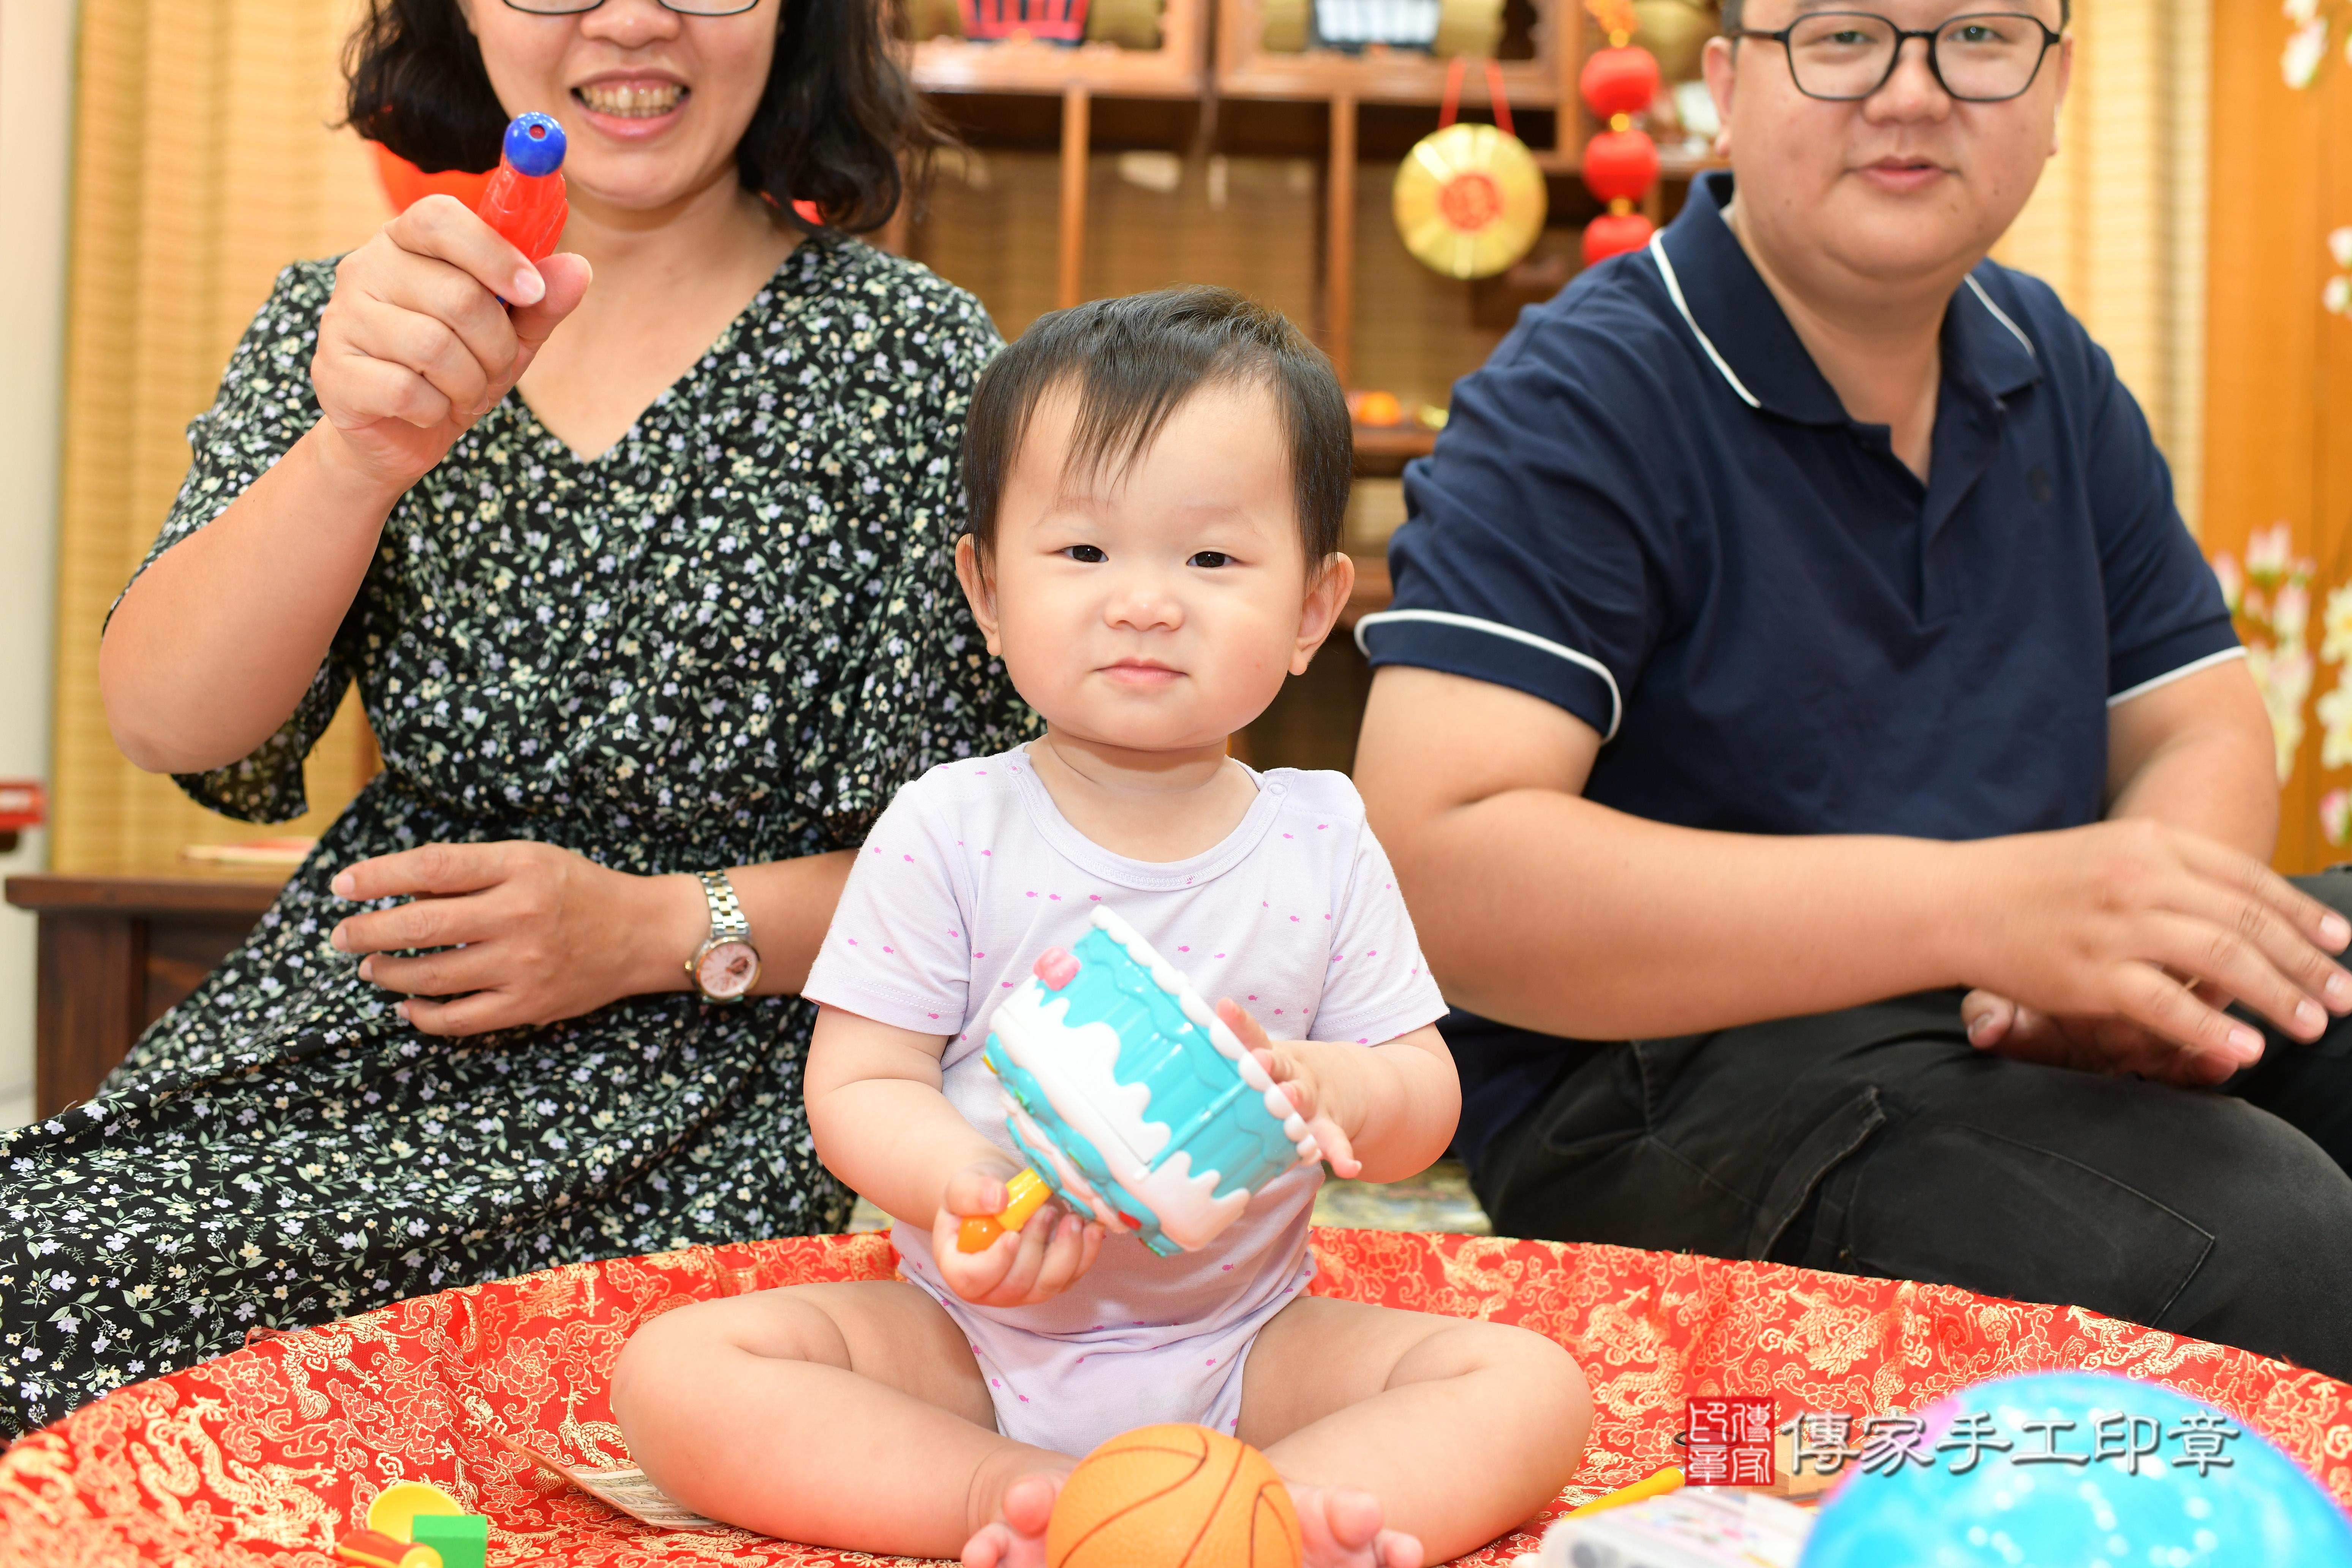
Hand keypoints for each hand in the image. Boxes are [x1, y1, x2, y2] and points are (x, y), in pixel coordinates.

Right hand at [311, 195, 590, 492]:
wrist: (398, 433)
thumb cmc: (456, 369)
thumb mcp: (510, 334)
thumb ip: (542, 301)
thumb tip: (578, 268)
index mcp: (405, 242)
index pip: (441, 218)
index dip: (494, 253)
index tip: (531, 291)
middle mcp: (364, 268)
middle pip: (457, 295)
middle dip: (497, 346)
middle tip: (495, 368)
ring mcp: (342, 317)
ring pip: (433, 346)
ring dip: (469, 383)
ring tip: (463, 392)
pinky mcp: (333, 371)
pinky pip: (405, 390)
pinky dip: (434, 409)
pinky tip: (428, 409)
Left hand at [329, 841, 694, 1034]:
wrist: (641, 933)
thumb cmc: (577, 889)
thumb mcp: (529, 859)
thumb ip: (471, 870)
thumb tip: (398, 890)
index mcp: (519, 868)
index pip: (432, 868)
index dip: (378, 876)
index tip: (341, 885)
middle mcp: (520, 915)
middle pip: (422, 926)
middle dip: (367, 932)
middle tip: (341, 936)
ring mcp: (524, 965)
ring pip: (433, 976)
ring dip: (388, 974)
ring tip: (370, 969)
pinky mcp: (529, 1005)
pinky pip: (460, 1019)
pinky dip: (423, 1016)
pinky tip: (406, 1007)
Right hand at [931, 1162, 1103, 1306]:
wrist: (1000, 1195)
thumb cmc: (976, 1194)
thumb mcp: (963, 1186)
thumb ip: (971, 1193)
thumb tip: (998, 1200)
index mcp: (960, 1269)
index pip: (973, 1280)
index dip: (995, 1263)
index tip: (1012, 1235)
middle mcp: (992, 1289)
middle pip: (1018, 1285)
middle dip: (1036, 1247)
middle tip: (1045, 1210)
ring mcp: (1024, 1290)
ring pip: (1050, 1284)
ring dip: (1066, 1251)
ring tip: (1072, 1217)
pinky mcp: (1051, 1281)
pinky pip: (1072, 1276)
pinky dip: (1086, 1252)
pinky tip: (1091, 1226)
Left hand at [1215, 999, 1361, 1178]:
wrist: (1345, 1080)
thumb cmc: (1282, 1075)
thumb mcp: (1262, 1056)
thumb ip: (1228, 1051)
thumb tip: (1173, 1030)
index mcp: (1271, 1056)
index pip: (1252, 1034)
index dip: (1238, 1022)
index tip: (1224, 1007)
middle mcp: (1292, 1075)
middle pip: (1281, 1067)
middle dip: (1268, 1064)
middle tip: (1257, 1060)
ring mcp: (1313, 1101)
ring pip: (1305, 1100)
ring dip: (1298, 1100)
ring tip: (1292, 1100)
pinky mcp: (1328, 1127)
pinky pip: (1334, 1140)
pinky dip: (1341, 1153)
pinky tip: (1348, 1166)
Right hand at [1955, 820, 2351, 1079]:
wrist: (1952, 897)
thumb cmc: (2027, 879)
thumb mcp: (2106, 851)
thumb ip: (2166, 871)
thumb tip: (2231, 905)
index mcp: (2151, 842)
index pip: (2249, 879)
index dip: (2303, 915)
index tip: (2342, 944)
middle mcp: (2142, 876)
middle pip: (2247, 922)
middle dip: (2307, 963)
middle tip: (2348, 996)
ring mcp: (2118, 925)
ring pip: (2223, 960)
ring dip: (2279, 996)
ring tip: (2315, 1026)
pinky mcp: (2092, 972)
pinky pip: (2168, 1004)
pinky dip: (2213, 1029)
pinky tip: (2247, 1050)